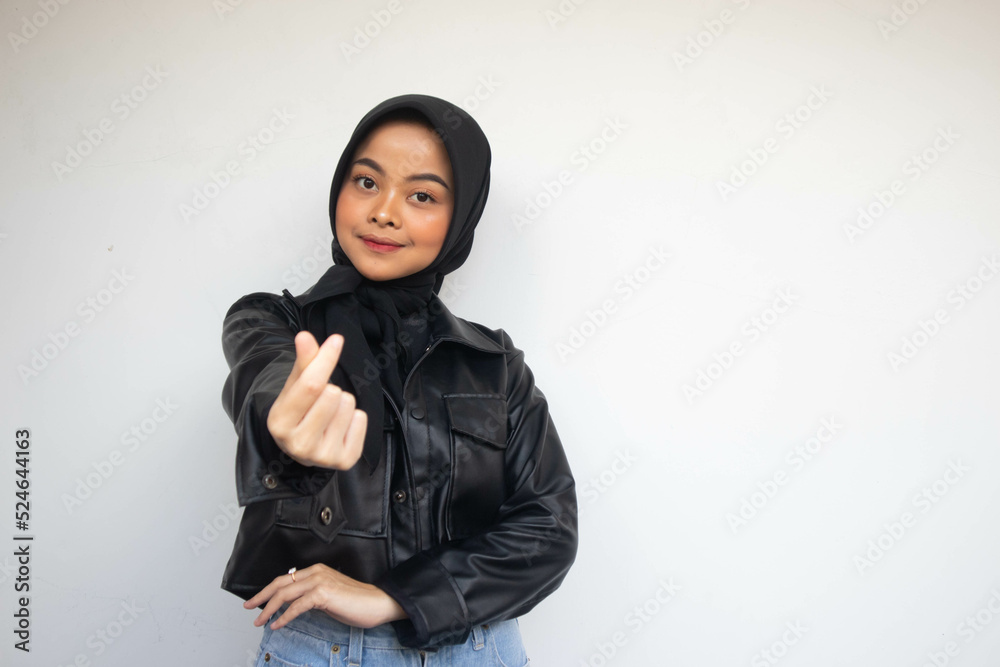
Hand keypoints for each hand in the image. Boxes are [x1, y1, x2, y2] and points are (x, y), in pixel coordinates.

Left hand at [244, 564, 407, 628]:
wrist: (377, 603)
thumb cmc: (357, 603)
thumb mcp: (329, 597)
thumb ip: (312, 596)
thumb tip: (294, 605)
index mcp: (317, 570)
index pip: (285, 579)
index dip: (268, 590)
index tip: (256, 600)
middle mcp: (316, 572)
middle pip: (280, 584)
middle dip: (261, 596)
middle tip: (248, 607)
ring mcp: (320, 582)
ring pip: (285, 594)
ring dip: (268, 609)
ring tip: (260, 620)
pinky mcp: (323, 594)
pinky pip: (296, 607)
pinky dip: (284, 617)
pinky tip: (277, 624)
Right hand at [267, 331, 367, 469]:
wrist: (303, 447)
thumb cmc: (299, 412)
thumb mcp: (294, 387)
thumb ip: (303, 362)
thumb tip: (305, 336)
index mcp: (280, 423)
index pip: (311, 385)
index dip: (325, 360)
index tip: (336, 341)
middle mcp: (299, 444)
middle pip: (333, 394)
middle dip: (331, 389)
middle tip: (321, 402)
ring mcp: (323, 456)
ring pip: (349, 405)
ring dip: (343, 404)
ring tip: (330, 415)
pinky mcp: (345, 461)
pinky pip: (361, 420)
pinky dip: (355, 419)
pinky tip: (341, 427)